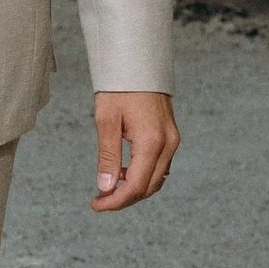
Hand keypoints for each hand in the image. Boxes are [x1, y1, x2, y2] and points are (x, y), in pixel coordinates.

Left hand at [92, 90, 177, 211]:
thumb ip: (108, 156)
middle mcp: (168, 144)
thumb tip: (106, 187)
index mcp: (152, 142)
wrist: (138, 62)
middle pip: (149, 187)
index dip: (116, 201)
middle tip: (100, 199)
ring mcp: (172, 140)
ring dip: (134, 188)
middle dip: (124, 198)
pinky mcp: (170, 136)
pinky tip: (124, 171)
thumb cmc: (120, 87)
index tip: (96, 204)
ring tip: (109, 187)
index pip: (136, 186)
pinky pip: (160, 166)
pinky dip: (143, 175)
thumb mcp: (106, 120)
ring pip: (156, 179)